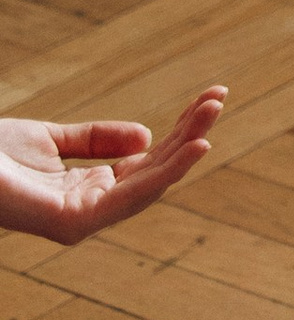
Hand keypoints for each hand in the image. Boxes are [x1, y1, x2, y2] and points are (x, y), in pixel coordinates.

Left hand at [0, 87, 226, 244]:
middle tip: (220, 97)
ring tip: (214, 113)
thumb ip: (95, 140)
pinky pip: (131, 197)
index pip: (145, 165)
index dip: (178, 132)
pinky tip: (192, 147)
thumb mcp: (47, 138)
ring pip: (150, 185)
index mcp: (85, 192)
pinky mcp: (72, 222)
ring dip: (187, 148)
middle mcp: (88, 210)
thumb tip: (146, 137)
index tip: (208, 98)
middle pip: (154, 172)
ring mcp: (82, 220)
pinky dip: (167, 172)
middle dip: (190, 134)